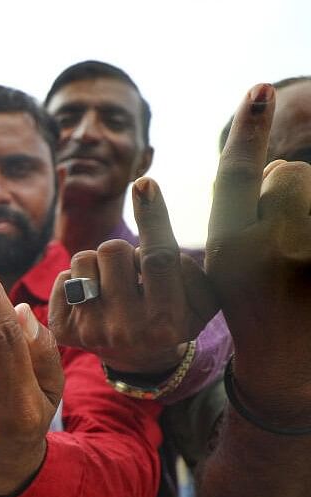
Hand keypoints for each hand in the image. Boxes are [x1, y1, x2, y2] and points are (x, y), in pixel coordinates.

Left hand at [49, 179, 218, 373]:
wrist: (140, 359)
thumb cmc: (176, 315)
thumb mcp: (202, 297)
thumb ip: (190, 263)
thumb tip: (147, 197)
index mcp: (166, 321)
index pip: (158, 256)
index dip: (153, 216)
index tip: (145, 183)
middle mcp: (126, 330)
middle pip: (114, 250)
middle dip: (124, 251)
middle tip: (133, 273)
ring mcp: (91, 332)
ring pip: (83, 259)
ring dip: (98, 262)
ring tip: (113, 284)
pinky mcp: (63, 331)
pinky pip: (62, 278)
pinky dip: (77, 280)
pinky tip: (94, 299)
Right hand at [206, 83, 310, 421]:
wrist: (289, 370)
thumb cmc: (257, 306)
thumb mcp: (233, 262)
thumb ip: (247, 212)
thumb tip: (278, 167)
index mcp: (229, 250)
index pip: (236, 174)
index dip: (247, 128)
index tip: (259, 90)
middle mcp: (268, 252)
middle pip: (288, 175)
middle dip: (288, 191)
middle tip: (284, 239)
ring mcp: (310, 260)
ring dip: (309, 207)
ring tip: (300, 253)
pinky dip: (309, 228)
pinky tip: (305, 266)